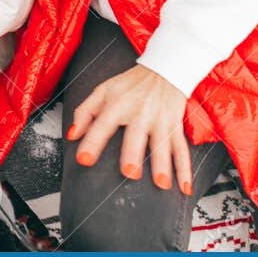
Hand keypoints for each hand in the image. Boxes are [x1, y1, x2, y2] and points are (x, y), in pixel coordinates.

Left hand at [65, 64, 192, 194]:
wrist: (164, 69)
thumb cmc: (131, 84)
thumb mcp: (103, 90)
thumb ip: (84, 112)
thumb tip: (72, 135)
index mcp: (117, 104)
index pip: (102, 124)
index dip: (92, 142)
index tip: (84, 159)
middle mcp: (140, 112)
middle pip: (136, 134)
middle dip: (133, 153)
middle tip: (130, 173)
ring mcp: (160, 119)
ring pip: (163, 144)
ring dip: (164, 164)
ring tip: (162, 183)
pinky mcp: (175, 125)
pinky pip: (181, 148)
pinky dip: (185, 169)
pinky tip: (185, 186)